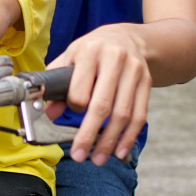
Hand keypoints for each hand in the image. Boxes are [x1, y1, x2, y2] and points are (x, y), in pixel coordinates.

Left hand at [45, 24, 150, 164]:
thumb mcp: (71, 57)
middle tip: (80, 155)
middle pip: (103, 105)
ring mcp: (134, 72)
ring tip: (98, 158)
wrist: (127, 37)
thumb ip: (57, 82)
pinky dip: (129, 136)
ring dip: (110, 141)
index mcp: (90, 51)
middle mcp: (115, 60)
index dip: (74, 108)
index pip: (80, 89)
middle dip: (89, 135)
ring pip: (123, 114)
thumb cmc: (93, 49)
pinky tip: (119, 150)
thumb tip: (48, 112)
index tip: (69, 117)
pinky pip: (140, 115)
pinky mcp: (147, 83)